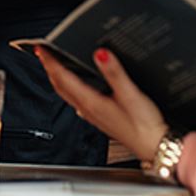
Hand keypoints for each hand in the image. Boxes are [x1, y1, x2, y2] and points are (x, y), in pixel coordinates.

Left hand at [35, 46, 166, 161]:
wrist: (153, 146)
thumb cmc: (144, 125)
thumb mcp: (130, 94)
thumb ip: (114, 72)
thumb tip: (100, 53)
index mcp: (91, 102)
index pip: (63, 78)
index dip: (50, 61)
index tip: (42, 49)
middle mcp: (87, 109)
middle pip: (60, 86)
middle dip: (49, 68)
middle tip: (43, 53)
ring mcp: (92, 115)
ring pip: (66, 94)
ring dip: (58, 78)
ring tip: (54, 65)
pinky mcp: (99, 118)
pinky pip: (77, 100)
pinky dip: (70, 88)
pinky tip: (76, 86)